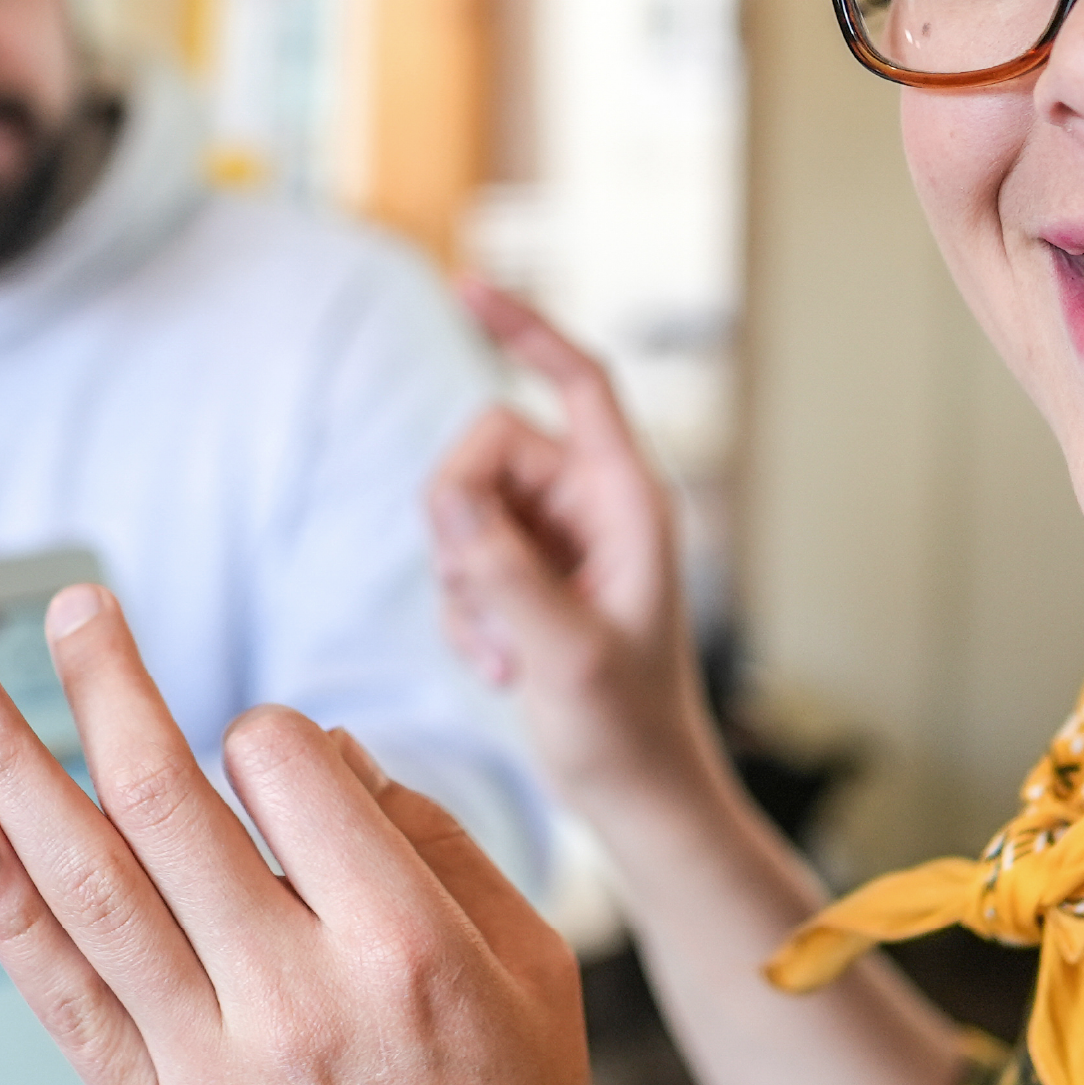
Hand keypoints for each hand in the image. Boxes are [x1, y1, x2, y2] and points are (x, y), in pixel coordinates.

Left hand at [0, 584, 600, 1084]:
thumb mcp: (532, 966)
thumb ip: (434, 841)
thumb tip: (321, 749)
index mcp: (403, 946)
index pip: (289, 772)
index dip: (271, 736)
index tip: (274, 752)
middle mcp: (295, 1000)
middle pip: (166, 801)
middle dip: (105, 683)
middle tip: (66, 602)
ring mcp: (208, 1069)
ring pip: (86, 883)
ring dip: (5, 762)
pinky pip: (60, 997)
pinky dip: (2, 910)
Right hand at [431, 285, 722, 820]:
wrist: (638, 797)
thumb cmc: (626, 730)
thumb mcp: (564, 654)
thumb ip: (503, 571)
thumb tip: (445, 496)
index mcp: (626, 500)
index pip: (576, 382)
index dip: (525, 329)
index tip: (466, 287)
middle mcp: (591, 507)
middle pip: (484, 452)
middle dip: (458, 523)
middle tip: (479, 601)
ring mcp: (555, 542)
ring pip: (459, 511)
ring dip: (460, 583)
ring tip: (503, 653)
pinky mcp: (526, 580)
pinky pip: (458, 561)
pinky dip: (463, 614)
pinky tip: (499, 669)